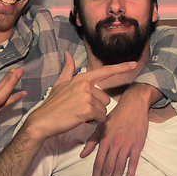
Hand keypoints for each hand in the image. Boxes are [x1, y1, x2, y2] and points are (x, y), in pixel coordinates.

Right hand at [23, 52, 137, 140]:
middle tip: (80, 110)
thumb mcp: (60, 83)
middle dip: (97, 107)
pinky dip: (94, 122)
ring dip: (95, 116)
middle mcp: (86, 85)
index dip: (121, 67)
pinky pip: (101, 118)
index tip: (134, 64)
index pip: (105, 71)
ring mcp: (87, 96)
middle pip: (106, 98)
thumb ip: (68, 69)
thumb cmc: (52, 104)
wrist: (43, 120)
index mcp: (82, 78)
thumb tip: (67, 53)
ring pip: (104, 109)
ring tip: (79, 114)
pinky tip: (81, 119)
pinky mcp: (87, 109)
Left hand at [83, 83, 150, 175]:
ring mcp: (126, 146)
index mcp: (104, 141)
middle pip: (107, 169)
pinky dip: (129, 174)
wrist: (133, 105)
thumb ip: (91, 142)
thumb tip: (82, 155)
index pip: (97, 164)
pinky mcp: (137, 145)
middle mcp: (114, 145)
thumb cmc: (116, 116)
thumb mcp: (100, 127)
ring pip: (119, 169)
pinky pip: (133, 163)